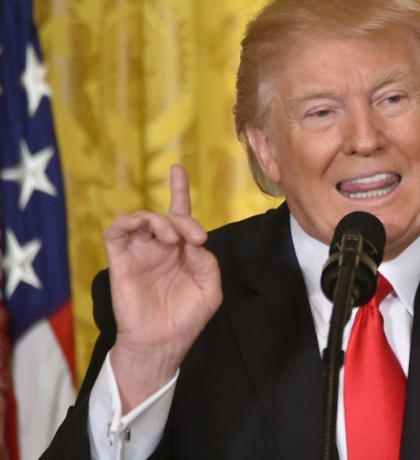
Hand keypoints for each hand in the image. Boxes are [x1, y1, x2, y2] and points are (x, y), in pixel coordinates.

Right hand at [105, 164, 221, 412]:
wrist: (162, 343)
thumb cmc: (187, 317)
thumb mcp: (210, 289)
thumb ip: (207, 261)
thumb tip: (196, 241)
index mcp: (182, 250)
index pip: (180, 214)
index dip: (179, 190)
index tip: (177, 168)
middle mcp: (160, 247)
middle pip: (167, 216)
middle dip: (183, 219)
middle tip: (195, 238)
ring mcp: (140, 252)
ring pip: (143, 219)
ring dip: (159, 221)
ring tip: (172, 238)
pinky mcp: (121, 260)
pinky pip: (117, 231)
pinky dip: (126, 221)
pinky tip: (138, 225)